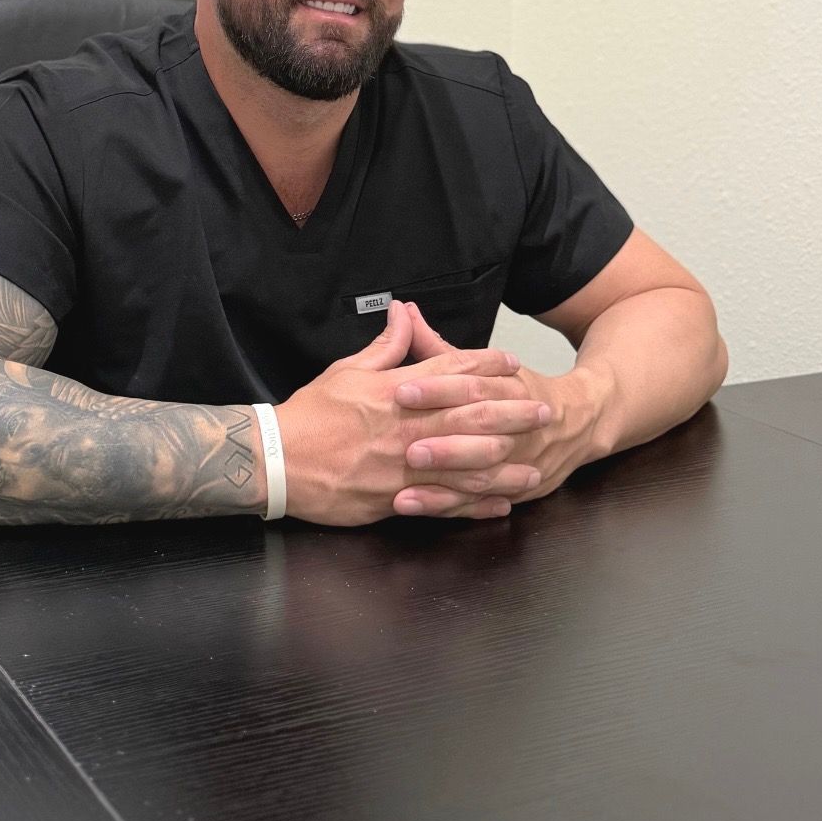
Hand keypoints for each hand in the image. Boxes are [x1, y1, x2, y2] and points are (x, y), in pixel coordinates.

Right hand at [274, 300, 536, 526]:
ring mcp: (402, 466)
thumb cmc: (312, 413)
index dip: (483, 366)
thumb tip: (404, 314)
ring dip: (502, 466)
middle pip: (468, 419)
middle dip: (509, 415)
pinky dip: (473, 506)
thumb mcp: (347, 370)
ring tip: (534, 466)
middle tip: (543, 411)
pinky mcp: (395, 499)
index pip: (448, 373)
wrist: (278, 460)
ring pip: (463, 466)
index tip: (511, 362)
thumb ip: (385, 347)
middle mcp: (405, 428)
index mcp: (395, 392)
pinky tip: (499, 506)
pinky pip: (443, 504)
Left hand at [391, 303, 603, 518]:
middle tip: (406, 446)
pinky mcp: (515, 490)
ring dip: (442, 484)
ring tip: (403, 488)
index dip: (438, 389)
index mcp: (510, 388)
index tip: (402, 391)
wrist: (582, 422)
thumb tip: (402, 311)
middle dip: (444, 442)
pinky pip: (479, 502)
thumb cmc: (522, 391)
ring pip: (482, 475)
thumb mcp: (487, 366)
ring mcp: (520, 462)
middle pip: (482, 432)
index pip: (474, 386)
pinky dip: (448, 506)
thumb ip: (439, 346)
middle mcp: (519, 426)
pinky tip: (415, 506)